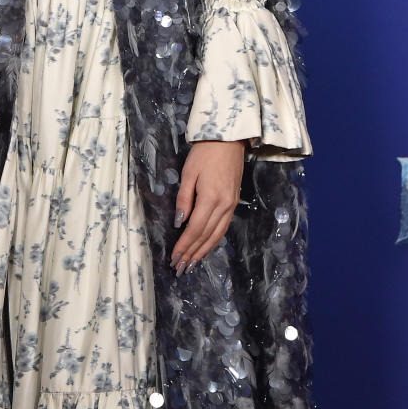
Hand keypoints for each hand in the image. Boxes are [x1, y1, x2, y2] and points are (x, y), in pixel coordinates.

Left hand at [171, 140, 244, 273]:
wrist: (228, 140)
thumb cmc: (204, 153)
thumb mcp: (188, 173)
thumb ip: (184, 198)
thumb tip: (179, 222)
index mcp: (210, 198)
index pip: (195, 229)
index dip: (185, 245)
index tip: (174, 257)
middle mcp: (224, 205)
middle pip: (206, 236)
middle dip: (192, 254)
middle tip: (180, 268)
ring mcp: (231, 205)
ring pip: (217, 235)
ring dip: (203, 251)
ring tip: (191, 264)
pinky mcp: (233, 202)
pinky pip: (223, 227)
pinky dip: (213, 241)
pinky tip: (205, 247)